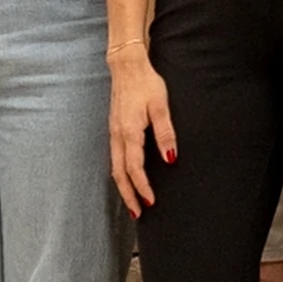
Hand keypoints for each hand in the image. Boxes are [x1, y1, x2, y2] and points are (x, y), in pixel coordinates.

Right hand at [110, 51, 177, 214]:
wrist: (127, 67)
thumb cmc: (146, 84)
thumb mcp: (161, 106)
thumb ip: (165, 133)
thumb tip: (170, 158)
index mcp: (129, 133)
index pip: (134, 169)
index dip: (142, 188)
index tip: (150, 202)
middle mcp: (117, 137)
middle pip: (119, 174)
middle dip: (128, 195)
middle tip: (138, 214)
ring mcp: (113, 134)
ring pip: (115, 167)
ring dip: (123, 186)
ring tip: (132, 201)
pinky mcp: (114, 130)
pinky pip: (114, 158)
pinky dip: (120, 173)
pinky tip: (127, 177)